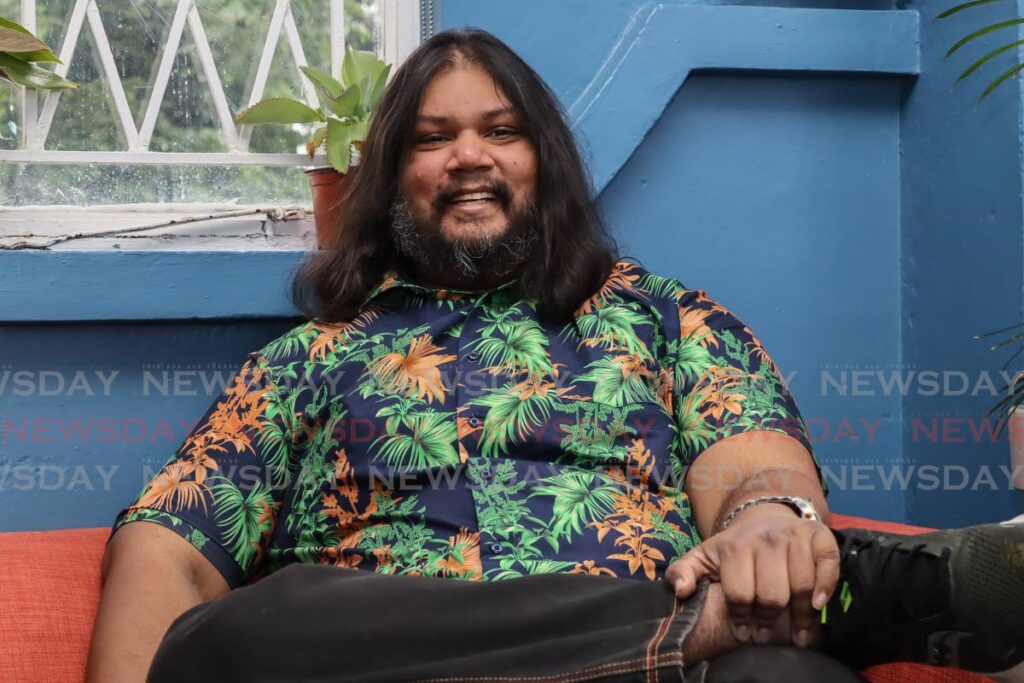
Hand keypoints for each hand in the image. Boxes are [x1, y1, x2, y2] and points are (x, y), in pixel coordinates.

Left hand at [665, 503, 838, 647]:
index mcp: (735, 547)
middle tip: (765, 636)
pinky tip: (817, 605)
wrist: (763, 517)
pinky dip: (826, 586)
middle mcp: (766, 539)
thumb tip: (681, 590)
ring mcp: (794, 535)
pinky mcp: (818, 535)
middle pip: (772, 595)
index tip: (744, 634)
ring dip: (800, 616)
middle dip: (768, 621)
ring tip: (797, 635)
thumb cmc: (733, 547)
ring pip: (800, 586)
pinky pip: (828, 563)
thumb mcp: (703, 556)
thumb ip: (683, 572)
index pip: (740, 594)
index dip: (741, 619)